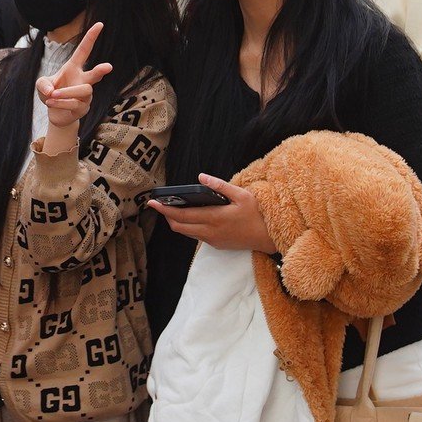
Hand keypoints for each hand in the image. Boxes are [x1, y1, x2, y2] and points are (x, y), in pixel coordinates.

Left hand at [36, 23, 113, 143]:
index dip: (91, 37)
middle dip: (100, 70)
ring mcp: (86, 96)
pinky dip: (60, 103)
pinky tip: (51, 102)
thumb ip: (42, 84)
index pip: (84, 50)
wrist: (56, 114)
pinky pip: (75, 104)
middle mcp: (83, 80)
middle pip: (94, 75)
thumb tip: (51, 91)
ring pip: (83, 91)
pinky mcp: (83, 108)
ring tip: (52, 95)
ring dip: (66, 93)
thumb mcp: (41, 85)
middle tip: (108, 67)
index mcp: (74, 68)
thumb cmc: (51, 94)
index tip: (99, 24)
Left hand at [149, 174, 274, 252]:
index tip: (152, 203)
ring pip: (186, 232)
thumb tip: (201, 176)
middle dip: (166, 216)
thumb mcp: (242, 195)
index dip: (165, 209)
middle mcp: (210, 232)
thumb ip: (220, 186)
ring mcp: (213, 240)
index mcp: (214, 218)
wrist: (270, 237)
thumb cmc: (257, 214)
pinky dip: (188, 227)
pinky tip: (191, 216)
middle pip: (179, 226)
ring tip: (172, 208)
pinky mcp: (217, 244)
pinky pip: (196, 236)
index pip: (182, 215)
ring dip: (177, 222)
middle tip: (159, 205)